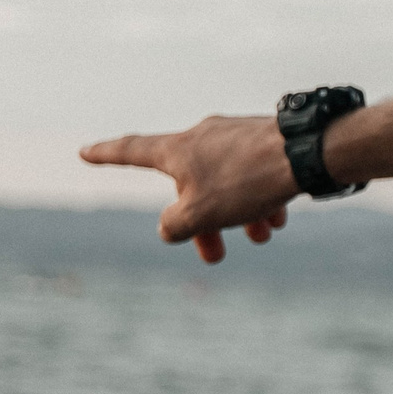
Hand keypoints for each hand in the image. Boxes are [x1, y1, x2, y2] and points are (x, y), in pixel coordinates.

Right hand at [79, 115, 297, 263]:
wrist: (307, 151)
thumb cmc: (247, 180)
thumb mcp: (199, 212)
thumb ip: (174, 224)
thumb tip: (170, 227)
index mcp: (178, 149)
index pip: (131, 151)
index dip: (106, 155)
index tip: (85, 151)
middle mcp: (204, 137)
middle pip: (189, 185)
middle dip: (202, 224)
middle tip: (214, 257)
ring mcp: (237, 136)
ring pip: (228, 184)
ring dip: (238, 216)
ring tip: (261, 237)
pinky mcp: (267, 142)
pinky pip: (254, 175)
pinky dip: (261, 200)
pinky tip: (279, 218)